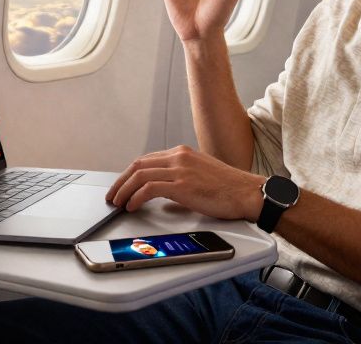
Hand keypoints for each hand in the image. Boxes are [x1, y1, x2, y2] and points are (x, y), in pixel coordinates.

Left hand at [106, 145, 263, 220]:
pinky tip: (132, 206)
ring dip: (124, 190)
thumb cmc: (229, 189)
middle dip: (121, 181)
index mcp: (182, 153)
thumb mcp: (200, 175)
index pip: (147, 160)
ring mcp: (180, 170)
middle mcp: (179, 157)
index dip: (130, 174)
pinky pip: (149, 189)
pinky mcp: (182, 185)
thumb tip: (164, 197)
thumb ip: (180, 181)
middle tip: (113, 195)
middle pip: (138, 165)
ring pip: (140, 175)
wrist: (247, 193)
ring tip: (118, 203)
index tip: (122, 185)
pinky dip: (136, 198)